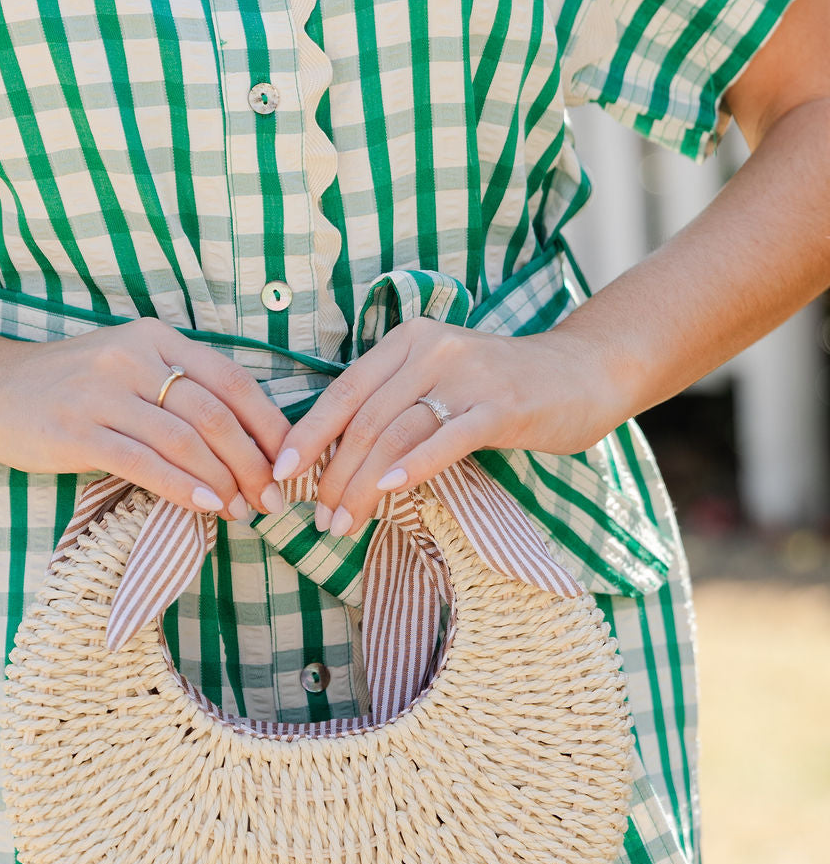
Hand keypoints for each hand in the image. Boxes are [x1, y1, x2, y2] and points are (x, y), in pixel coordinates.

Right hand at [0, 316, 290, 519]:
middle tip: (272, 501)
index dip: (270, 427)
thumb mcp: (128, 370)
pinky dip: (183, 488)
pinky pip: (145, 463)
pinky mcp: (77, 430)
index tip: (291, 465)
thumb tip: (246, 446)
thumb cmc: (69, 389)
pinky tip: (208, 508)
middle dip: (254, 463)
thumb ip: (180, 394)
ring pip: (185, 441)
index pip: (233, 381)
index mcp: (156, 338)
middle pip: (215, 414)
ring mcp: (103, 392)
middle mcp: (132, 356)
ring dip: (224, 482)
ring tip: (244, 511)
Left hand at [269, 320, 620, 536]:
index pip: (345, 392)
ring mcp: (467, 375)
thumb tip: (339, 463)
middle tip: (319, 518)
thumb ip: (396, 410)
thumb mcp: (440, 386)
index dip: (309, 435)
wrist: (583, 374)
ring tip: (343, 522)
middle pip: (365, 420)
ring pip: (395, 433)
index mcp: (409, 341)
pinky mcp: (501, 405)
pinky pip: (446, 438)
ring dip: (361, 484)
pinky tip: (387, 489)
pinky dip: (412, 465)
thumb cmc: (502, 390)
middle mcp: (433, 349)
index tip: (281, 475)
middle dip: (333, 474)